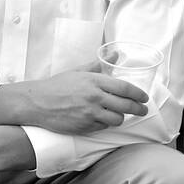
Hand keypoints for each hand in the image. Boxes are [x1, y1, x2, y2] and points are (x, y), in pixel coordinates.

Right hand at [0, 66, 148, 133]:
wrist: (38, 102)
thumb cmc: (57, 86)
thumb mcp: (78, 71)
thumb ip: (99, 65)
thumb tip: (116, 55)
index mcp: (95, 81)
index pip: (125, 88)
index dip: (138, 94)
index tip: (145, 98)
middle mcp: (95, 98)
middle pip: (125, 106)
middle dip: (138, 109)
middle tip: (142, 110)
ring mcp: (89, 114)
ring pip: (116, 120)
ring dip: (120, 119)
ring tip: (119, 116)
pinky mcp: (84, 127)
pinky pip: (102, 127)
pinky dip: (105, 124)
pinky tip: (102, 120)